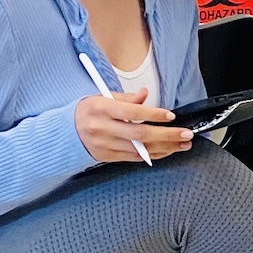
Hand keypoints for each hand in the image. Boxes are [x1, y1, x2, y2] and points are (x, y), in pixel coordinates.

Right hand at [75, 91, 190, 163]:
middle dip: (167, 135)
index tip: (170, 115)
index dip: (153, 114)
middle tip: (186, 133)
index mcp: (100, 109)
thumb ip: (126, 98)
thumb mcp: (102, 97)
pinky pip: (135, 158)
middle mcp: (102, 128)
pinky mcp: (108, 157)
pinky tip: (168, 150)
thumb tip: (145, 94)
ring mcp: (105, 145)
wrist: (66, 133)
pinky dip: (154, 154)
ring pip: (140, 149)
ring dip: (166, 147)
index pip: (131, 112)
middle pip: (140, 134)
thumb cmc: (88, 111)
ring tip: (183, 144)